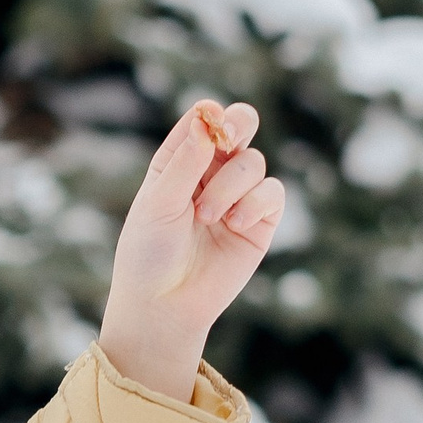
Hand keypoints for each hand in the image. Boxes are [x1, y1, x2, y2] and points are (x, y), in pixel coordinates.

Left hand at [97, 99, 284, 401]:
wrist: (164, 306)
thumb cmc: (149, 255)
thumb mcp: (159, 203)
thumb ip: (184, 162)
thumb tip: (207, 119)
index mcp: (178, 162)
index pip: (202, 120)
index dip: (210, 115)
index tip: (210, 124)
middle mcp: (209, 174)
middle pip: (240, 125)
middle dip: (238, 124)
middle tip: (228, 137)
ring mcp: (237, 196)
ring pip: (253, 162)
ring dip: (231, 186)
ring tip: (207, 218)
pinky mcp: (259, 222)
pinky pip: (273, 193)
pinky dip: (255, 203)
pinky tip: (234, 224)